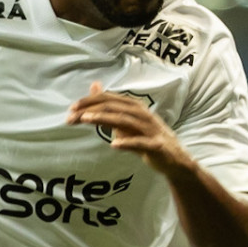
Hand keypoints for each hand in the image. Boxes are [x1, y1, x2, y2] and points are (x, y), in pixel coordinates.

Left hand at [65, 81, 186, 173]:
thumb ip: (110, 106)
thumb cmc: (148, 138)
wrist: (175, 159)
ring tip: (86, 119)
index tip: (72, 108)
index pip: (109, 99)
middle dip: (91, 109)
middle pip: (114, 107)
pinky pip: (140, 143)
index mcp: (134, 107)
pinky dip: (127, 142)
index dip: (89, 101)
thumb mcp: (127, 120)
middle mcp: (142, 114)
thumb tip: (95, 87)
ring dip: (104, 119)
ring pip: (124, 120)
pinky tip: (114, 145)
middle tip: (71, 116)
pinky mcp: (156, 146)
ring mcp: (150, 129)